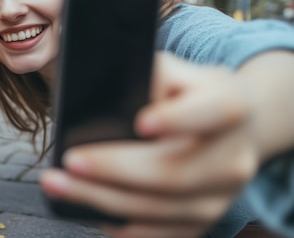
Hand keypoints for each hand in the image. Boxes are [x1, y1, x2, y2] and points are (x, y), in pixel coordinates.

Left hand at [41, 53, 260, 237]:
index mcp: (231, 106)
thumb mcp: (176, 71)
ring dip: (102, 200)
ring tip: (58, 186)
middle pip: (174, 173)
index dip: (177, 119)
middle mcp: (235, 157)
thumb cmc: (187, 93)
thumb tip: (102, 97)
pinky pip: (159, 233)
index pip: (211, 112)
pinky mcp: (203, 220)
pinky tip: (87, 210)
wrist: (232, 127)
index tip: (140, 123)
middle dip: (114, 170)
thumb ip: (147, 76)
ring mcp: (222, 197)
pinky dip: (120, 225)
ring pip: (160, 209)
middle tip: (69, 162)